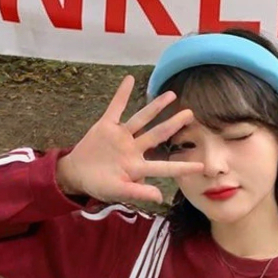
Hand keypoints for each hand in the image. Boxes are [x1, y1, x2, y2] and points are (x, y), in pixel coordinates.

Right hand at [57, 75, 204, 203]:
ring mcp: (121, 136)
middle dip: (174, 125)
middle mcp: (133, 149)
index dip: (182, 166)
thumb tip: (160, 198)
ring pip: (141, 119)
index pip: (164, 167)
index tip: (201, 166)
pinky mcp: (106, 126)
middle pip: (157, 135)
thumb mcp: (118, 192)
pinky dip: (121, 94)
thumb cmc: (99, 186)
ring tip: (171, 94)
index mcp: (138, 167)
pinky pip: (115, 107)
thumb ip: (138, 193)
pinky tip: (130, 79)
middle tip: (190, 114)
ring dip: (155, 106)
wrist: (76, 174)